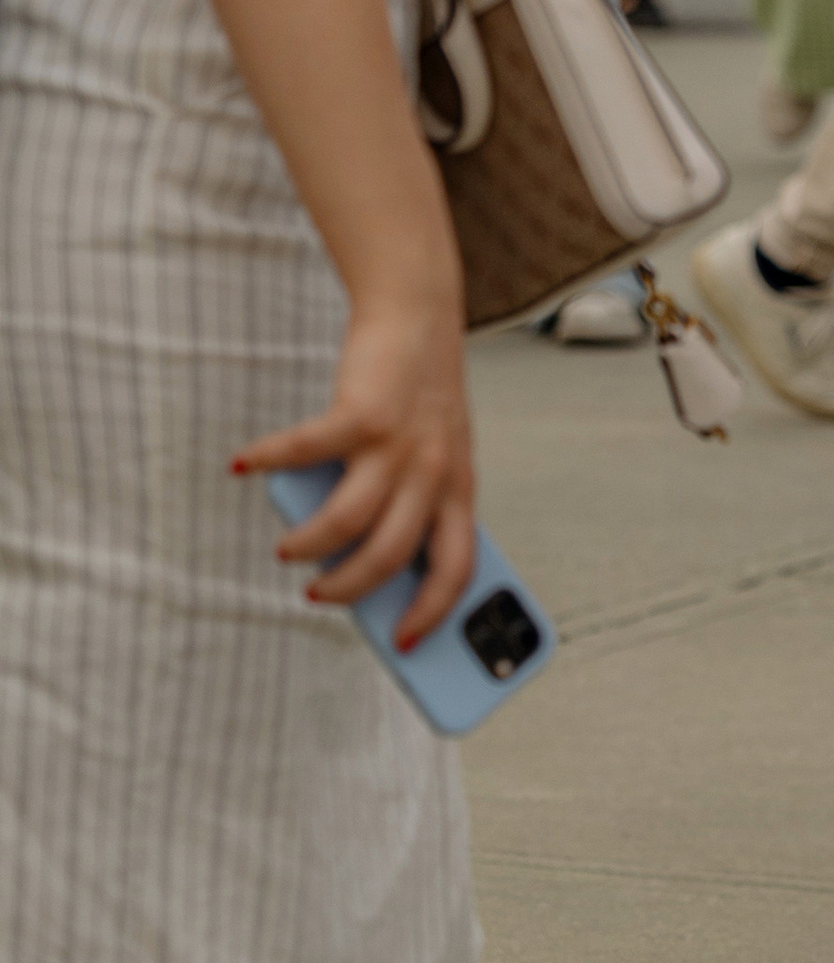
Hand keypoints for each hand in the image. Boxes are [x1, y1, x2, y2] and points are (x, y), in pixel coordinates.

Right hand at [234, 286, 476, 649]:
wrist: (419, 318)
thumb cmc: (420, 399)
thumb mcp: (433, 456)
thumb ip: (407, 504)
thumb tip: (350, 563)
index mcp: (459, 489)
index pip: (456, 568)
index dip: (432, 612)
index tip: (405, 644)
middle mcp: (433, 472)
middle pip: (389, 557)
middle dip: (348, 589)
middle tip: (317, 595)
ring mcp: (398, 443)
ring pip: (346, 523)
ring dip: (308, 546)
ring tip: (288, 549)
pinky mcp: (361, 412)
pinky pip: (304, 453)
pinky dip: (267, 461)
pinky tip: (244, 466)